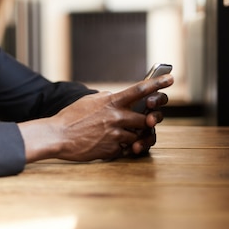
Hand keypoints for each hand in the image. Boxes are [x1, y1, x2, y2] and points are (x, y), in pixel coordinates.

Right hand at [20, 74, 173, 161]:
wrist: (57, 136)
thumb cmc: (71, 117)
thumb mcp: (90, 100)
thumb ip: (108, 98)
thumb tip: (119, 98)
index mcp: (111, 102)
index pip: (140, 90)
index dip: (158, 83)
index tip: (171, 78)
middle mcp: (116, 117)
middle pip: (146, 118)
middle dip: (147, 121)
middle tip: (145, 120)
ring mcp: (115, 134)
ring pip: (137, 135)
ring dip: (132, 135)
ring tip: (117, 133)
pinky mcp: (112, 150)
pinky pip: (125, 148)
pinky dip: (120, 146)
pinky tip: (106, 143)